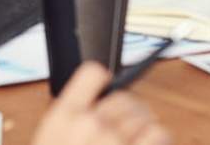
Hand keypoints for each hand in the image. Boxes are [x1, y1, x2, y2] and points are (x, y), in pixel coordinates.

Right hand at [32, 62, 171, 144]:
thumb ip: (68, 122)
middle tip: (125, 125)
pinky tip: (150, 143)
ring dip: (143, 126)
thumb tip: (88, 110)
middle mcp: (91, 123)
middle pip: (124, 97)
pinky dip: (158, 138)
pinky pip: (159, 132)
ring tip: (135, 139)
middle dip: (128, 110)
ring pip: (144, 114)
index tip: (107, 85)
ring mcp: (115, 139)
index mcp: (64, 115)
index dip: (103, 78)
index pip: (93, 72)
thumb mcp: (49, 139)